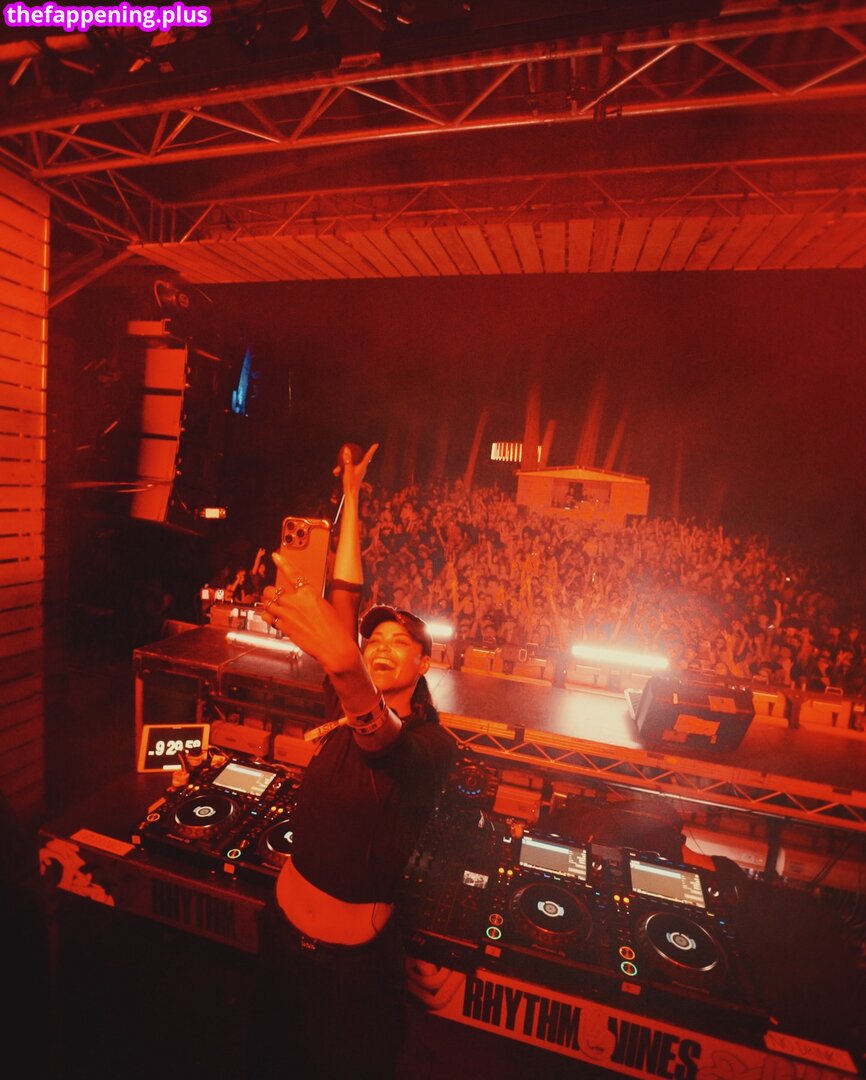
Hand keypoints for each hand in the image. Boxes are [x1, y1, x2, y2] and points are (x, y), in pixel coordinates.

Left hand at [262, 551, 357, 671]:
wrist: (333, 646)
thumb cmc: (334, 628)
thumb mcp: (325, 606)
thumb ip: (309, 600)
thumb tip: (300, 600)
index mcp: (309, 593)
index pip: (293, 574)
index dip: (283, 563)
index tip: (276, 556)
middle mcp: (295, 601)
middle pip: (272, 590)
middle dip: (270, 592)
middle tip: (273, 595)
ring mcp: (287, 614)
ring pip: (267, 603)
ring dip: (267, 603)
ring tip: (271, 605)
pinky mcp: (283, 627)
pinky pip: (268, 617)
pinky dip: (268, 616)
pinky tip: (271, 617)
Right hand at [333, 442, 377, 500]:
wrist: (350, 494)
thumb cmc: (350, 482)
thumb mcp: (347, 469)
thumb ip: (347, 459)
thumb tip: (346, 449)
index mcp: (363, 466)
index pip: (368, 455)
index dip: (372, 449)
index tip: (376, 444)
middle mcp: (362, 469)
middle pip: (356, 459)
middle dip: (348, 458)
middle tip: (344, 455)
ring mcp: (357, 472)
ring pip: (350, 465)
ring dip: (342, 467)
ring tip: (336, 471)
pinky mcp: (353, 476)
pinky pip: (347, 470)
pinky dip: (342, 470)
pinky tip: (336, 473)